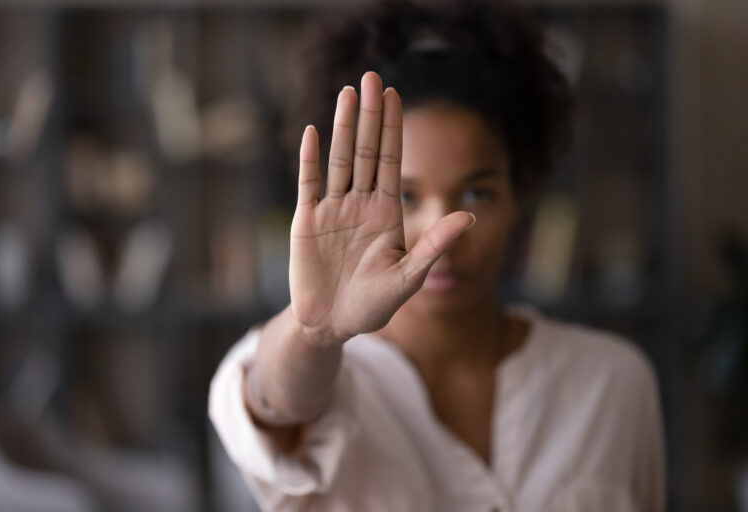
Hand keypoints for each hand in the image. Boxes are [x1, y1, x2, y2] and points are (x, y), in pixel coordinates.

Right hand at [289, 71, 475, 346]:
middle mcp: (360, 204)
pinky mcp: (306, 222)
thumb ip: (435, 245)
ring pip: (339, 160)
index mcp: (386, 213)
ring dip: (343, 127)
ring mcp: (332, 211)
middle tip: (371, 76)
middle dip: (370, 115)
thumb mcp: (409, 277)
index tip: (395, 95)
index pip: (391, 161)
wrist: (332, 326)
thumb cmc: (373, 306)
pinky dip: (310, 160)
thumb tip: (470, 216)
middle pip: (366, 151)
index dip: (393, 128)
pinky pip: (308, 185)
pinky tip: (313, 133)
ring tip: (347, 93)